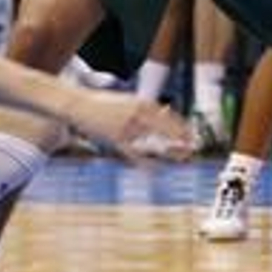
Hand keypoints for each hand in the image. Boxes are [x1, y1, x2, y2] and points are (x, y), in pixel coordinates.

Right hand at [66, 91, 193, 160]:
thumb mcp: (125, 100)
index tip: (192, 133)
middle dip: (181, 137)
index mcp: (139, 102)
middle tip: (194, 146)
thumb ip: (143, 107)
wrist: (77, 103)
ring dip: (169, 149)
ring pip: (153, 139)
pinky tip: (155, 171)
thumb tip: (162, 111)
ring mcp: (126, 126)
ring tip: (182, 157)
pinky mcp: (115, 137)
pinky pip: (133, 152)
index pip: (167, 114)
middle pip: (164, 126)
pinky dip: (145, 163)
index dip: (181, 125)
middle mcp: (136, 113)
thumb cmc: (101, 102)